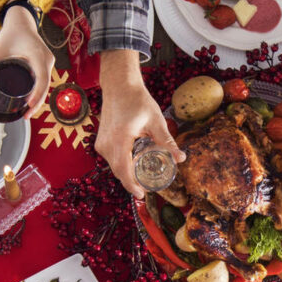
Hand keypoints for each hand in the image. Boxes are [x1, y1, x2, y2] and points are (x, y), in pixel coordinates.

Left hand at [0, 4, 53, 116]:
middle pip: (45, 85)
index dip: (37, 94)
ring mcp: (49, 61)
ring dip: (39, 98)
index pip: (41, 79)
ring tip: (27, 112)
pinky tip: (33, 102)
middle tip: (25, 116)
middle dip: (37, 102)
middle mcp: (47, 59)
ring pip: (47, 84)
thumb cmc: (9, 34)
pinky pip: (46, 80)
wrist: (21, 22)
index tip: (28, 106)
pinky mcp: (47, 63)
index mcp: (37, 54)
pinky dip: (40, 91)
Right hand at [94, 50, 184, 198]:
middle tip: (147, 189)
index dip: (132, 185)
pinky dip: (122, 165)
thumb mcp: (156, 121)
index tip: (142, 195)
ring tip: (142, 179)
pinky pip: (111, 159)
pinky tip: (134, 165)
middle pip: (119, 172)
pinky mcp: (100, 142)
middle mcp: (107, 144)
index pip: (123, 170)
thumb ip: (167, 141)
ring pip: (114, 166)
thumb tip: (181, 158)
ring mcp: (101, 144)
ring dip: (127, 174)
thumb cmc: (137, 100)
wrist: (119, 86)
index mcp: (120, 139)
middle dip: (131, 183)